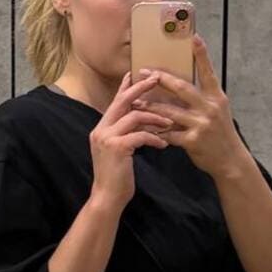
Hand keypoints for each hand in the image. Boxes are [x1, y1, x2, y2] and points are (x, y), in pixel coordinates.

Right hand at [88, 70, 172, 210]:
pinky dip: (154, 137)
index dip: (125, 87)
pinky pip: (140, 135)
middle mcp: (101, 130)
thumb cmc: (117, 177)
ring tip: (170, 123)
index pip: (114, 102)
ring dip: (155, 118)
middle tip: (157, 78)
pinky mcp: (117, 148)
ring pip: (134, 116)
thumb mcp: (119, 151)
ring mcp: (107, 138)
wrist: (107, 197)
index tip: (135, 74)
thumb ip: (125, 135)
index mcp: (101, 129)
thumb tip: (139, 121)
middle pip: (122, 101)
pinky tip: (164, 144)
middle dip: (141, 88)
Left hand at [138, 34, 246, 178]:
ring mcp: (201, 124)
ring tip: (136, 101)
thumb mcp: (218, 110)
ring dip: (151, 105)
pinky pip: (168, 133)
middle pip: (182, 88)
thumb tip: (180, 82)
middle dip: (162, 79)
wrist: (230, 160)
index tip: (193, 37)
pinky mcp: (193, 141)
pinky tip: (143, 127)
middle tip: (145, 72)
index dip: (201, 55)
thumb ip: (203, 96)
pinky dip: (155, 130)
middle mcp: (210, 108)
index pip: (208, 72)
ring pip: (170, 111)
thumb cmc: (221, 133)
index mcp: (217, 97)